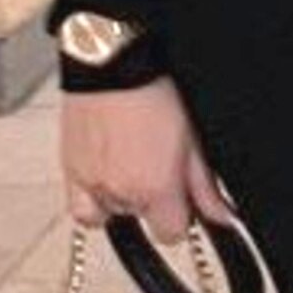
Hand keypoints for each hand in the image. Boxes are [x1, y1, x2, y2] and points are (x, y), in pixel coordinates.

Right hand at [59, 76, 239, 245]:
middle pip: (141, 219)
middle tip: (154, 163)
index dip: (178, 217)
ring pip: (112, 212)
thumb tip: (222, 218)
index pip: (170, 234)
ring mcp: (92, 182)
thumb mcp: (192, 136)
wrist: (111, 58)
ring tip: (130, 159)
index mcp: (155, 187)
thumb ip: (205, 186)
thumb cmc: (153, 86)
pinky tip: (106, 175)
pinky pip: (81, 208)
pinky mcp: (70, 169)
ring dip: (123, 196)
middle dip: (151, 199)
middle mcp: (121, 191)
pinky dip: (94, 200)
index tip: (179, 197)